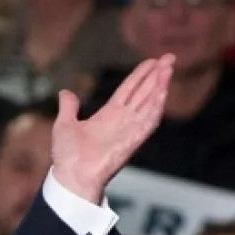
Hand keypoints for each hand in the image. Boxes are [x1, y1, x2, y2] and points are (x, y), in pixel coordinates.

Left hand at [50, 54, 174, 203]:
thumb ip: (69, 108)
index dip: (140, 75)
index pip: (129, 90)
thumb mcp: (64, 125)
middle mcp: (122, 120)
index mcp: (108, 115)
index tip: (152, 61)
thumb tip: (65, 92)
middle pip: (144, 92)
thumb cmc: (67, 156)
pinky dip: (156, 106)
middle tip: (170, 57)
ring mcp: (129, 129)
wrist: (71, 176)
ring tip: (168, 68)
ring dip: (160, 86)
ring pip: (149, 103)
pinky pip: (148, 121)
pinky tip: (163, 91)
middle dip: (157, 75)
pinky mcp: (133, 140)